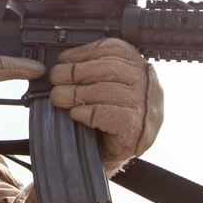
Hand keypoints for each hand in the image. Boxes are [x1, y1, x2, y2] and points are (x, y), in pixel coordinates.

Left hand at [49, 38, 163, 173]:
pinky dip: (86, 112)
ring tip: (58, 97)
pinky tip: (75, 114)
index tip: (63, 60)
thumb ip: (92, 70)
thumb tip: (62, 63)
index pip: (113, 49)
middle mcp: (147, 84)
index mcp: (140, 67)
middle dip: (75, 72)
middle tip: (55, 79)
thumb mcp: (104, 85)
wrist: (116, 153)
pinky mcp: (137, 129)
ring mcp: (145, 107)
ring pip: (105, 90)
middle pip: (108, 68)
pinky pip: (106, 114)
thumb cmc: (107, 116)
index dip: (84, 52)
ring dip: (75, 93)